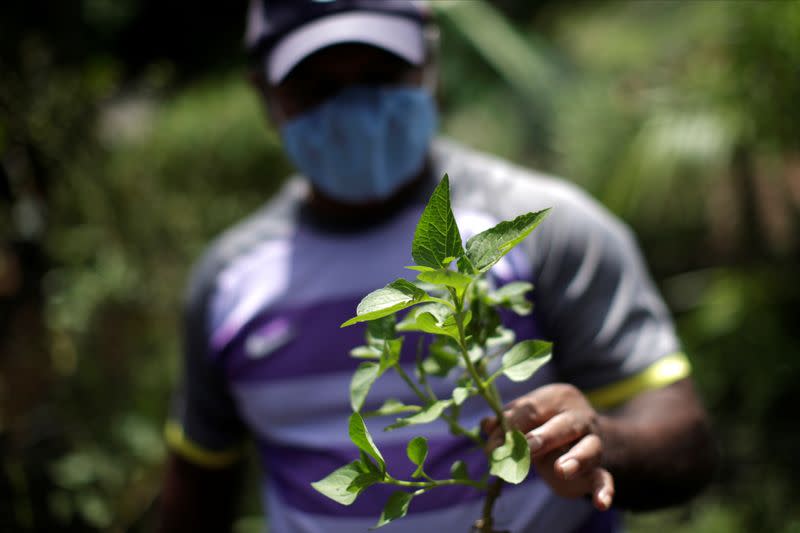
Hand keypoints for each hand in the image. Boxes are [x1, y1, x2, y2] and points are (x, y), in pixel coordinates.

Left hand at [482, 383, 613, 510]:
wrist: (577, 439)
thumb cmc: (541, 424)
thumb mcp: (523, 419)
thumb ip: (506, 422)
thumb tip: (487, 425)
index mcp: (557, 398)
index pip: (532, 409)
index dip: (510, 427)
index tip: (491, 447)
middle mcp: (579, 417)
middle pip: (564, 425)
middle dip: (543, 437)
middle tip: (526, 448)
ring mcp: (593, 442)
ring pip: (589, 448)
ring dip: (575, 459)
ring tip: (561, 470)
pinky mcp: (598, 468)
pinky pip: (604, 478)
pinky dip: (605, 490)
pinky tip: (601, 503)